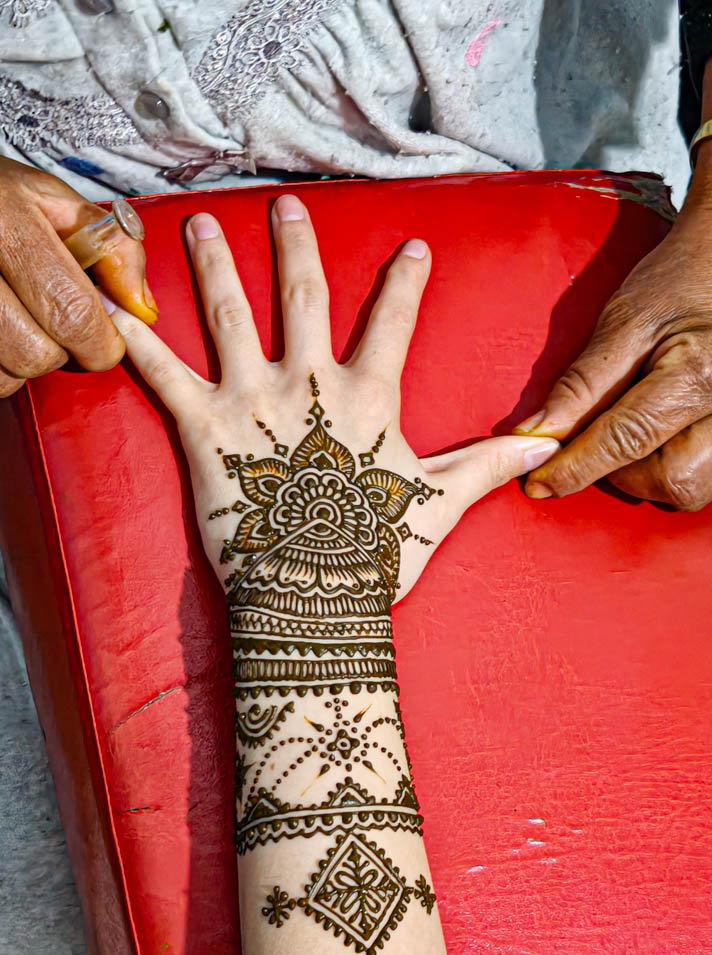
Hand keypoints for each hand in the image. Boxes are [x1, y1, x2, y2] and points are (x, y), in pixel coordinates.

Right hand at [0, 156, 156, 396]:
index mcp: (8, 224)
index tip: (107, 342)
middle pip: (37, 352)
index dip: (101, 342)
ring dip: (28, 362)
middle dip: (62, 352)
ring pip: (8, 374)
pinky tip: (7, 334)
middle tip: (60, 326)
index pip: (72, 312)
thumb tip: (141, 308)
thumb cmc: (2, 201)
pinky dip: (3, 368)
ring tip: (28, 324)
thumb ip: (113, 251)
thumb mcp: (59, 203)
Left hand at [104, 194, 558, 599]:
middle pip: (301, 298)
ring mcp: (250, 401)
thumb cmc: (376, 553)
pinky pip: (163, 377)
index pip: (391, 323)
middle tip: (285, 205)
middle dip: (294, 248)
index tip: (414, 246)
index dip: (404, 283)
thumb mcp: (439, 504)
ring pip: (228, 316)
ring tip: (197, 224)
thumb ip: (486, 465)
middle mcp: (306, 383)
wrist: (312, 597)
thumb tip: (546, 446)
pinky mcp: (203, 430)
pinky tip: (111, 307)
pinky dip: (135, 342)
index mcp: (364, 397)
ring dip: (214, 265)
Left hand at [515, 169, 711, 510]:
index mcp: (699, 375)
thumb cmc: (680, 280)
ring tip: (631, 436)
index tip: (538, 483)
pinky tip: (656, 443)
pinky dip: (672, 469)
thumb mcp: (624, 320)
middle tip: (597, 442)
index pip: (626, 440)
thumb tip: (537, 433)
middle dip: (623, 474)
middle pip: (671, 479)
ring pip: (691, 487)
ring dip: (650, 476)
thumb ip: (581, 384)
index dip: (575, 467)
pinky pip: (705, 476)